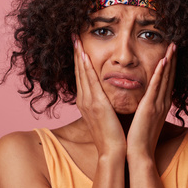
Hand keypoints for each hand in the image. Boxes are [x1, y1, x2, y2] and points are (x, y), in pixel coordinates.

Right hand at [73, 35, 125, 156]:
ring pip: (82, 73)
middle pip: (79, 71)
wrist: (113, 152)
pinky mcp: (96, 104)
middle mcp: (84, 100)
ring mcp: (88, 102)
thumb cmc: (113, 135)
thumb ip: (106, 104)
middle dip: (76, 52)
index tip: (79, 45)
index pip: (82, 76)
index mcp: (87, 103)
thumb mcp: (107, 116)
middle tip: (73, 35)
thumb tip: (110, 96)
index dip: (80, 60)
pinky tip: (86, 54)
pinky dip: (87, 67)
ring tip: (77, 39)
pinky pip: (90, 81)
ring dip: (80, 54)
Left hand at [126, 43, 176, 158]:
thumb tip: (140, 102)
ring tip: (172, 46)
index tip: (171, 54)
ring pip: (165, 78)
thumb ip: (144, 109)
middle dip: (173, 60)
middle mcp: (162, 103)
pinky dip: (161, 74)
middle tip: (175, 44)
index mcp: (160, 106)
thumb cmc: (138, 139)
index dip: (170, 67)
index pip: (166, 82)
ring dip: (169, 61)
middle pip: (170, 77)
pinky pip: (156, 87)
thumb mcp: (143, 120)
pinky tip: (163, 61)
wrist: (137, 154)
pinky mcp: (150, 108)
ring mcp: (157, 105)